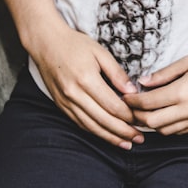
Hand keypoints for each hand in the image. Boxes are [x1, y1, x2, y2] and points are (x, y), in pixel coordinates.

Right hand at [29, 23, 144, 148]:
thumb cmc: (75, 44)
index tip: (141, 120)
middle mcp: (74, 94)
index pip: (112, 105)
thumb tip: (132, 92)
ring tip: (126, 144)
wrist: (46, 43)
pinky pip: (79, 123)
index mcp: (87, 79)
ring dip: (110, 137)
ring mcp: (66, 102)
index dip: (129, 116)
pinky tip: (106, 136)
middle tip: (139, 138)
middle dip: (123, 132)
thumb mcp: (100, 52)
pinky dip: (94, 132)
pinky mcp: (61, 105)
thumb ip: (117, 73)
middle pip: (103, 120)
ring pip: (91, 126)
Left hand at [124, 49, 187, 134]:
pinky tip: (166, 116)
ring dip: (152, 123)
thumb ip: (164, 73)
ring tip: (146, 112)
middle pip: (152, 122)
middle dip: (137, 116)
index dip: (132, 101)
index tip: (126, 97)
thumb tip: (143, 82)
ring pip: (165, 131)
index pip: (147, 103)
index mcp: (182, 92)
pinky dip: (168, 127)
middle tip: (131, 107)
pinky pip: (180, 132)